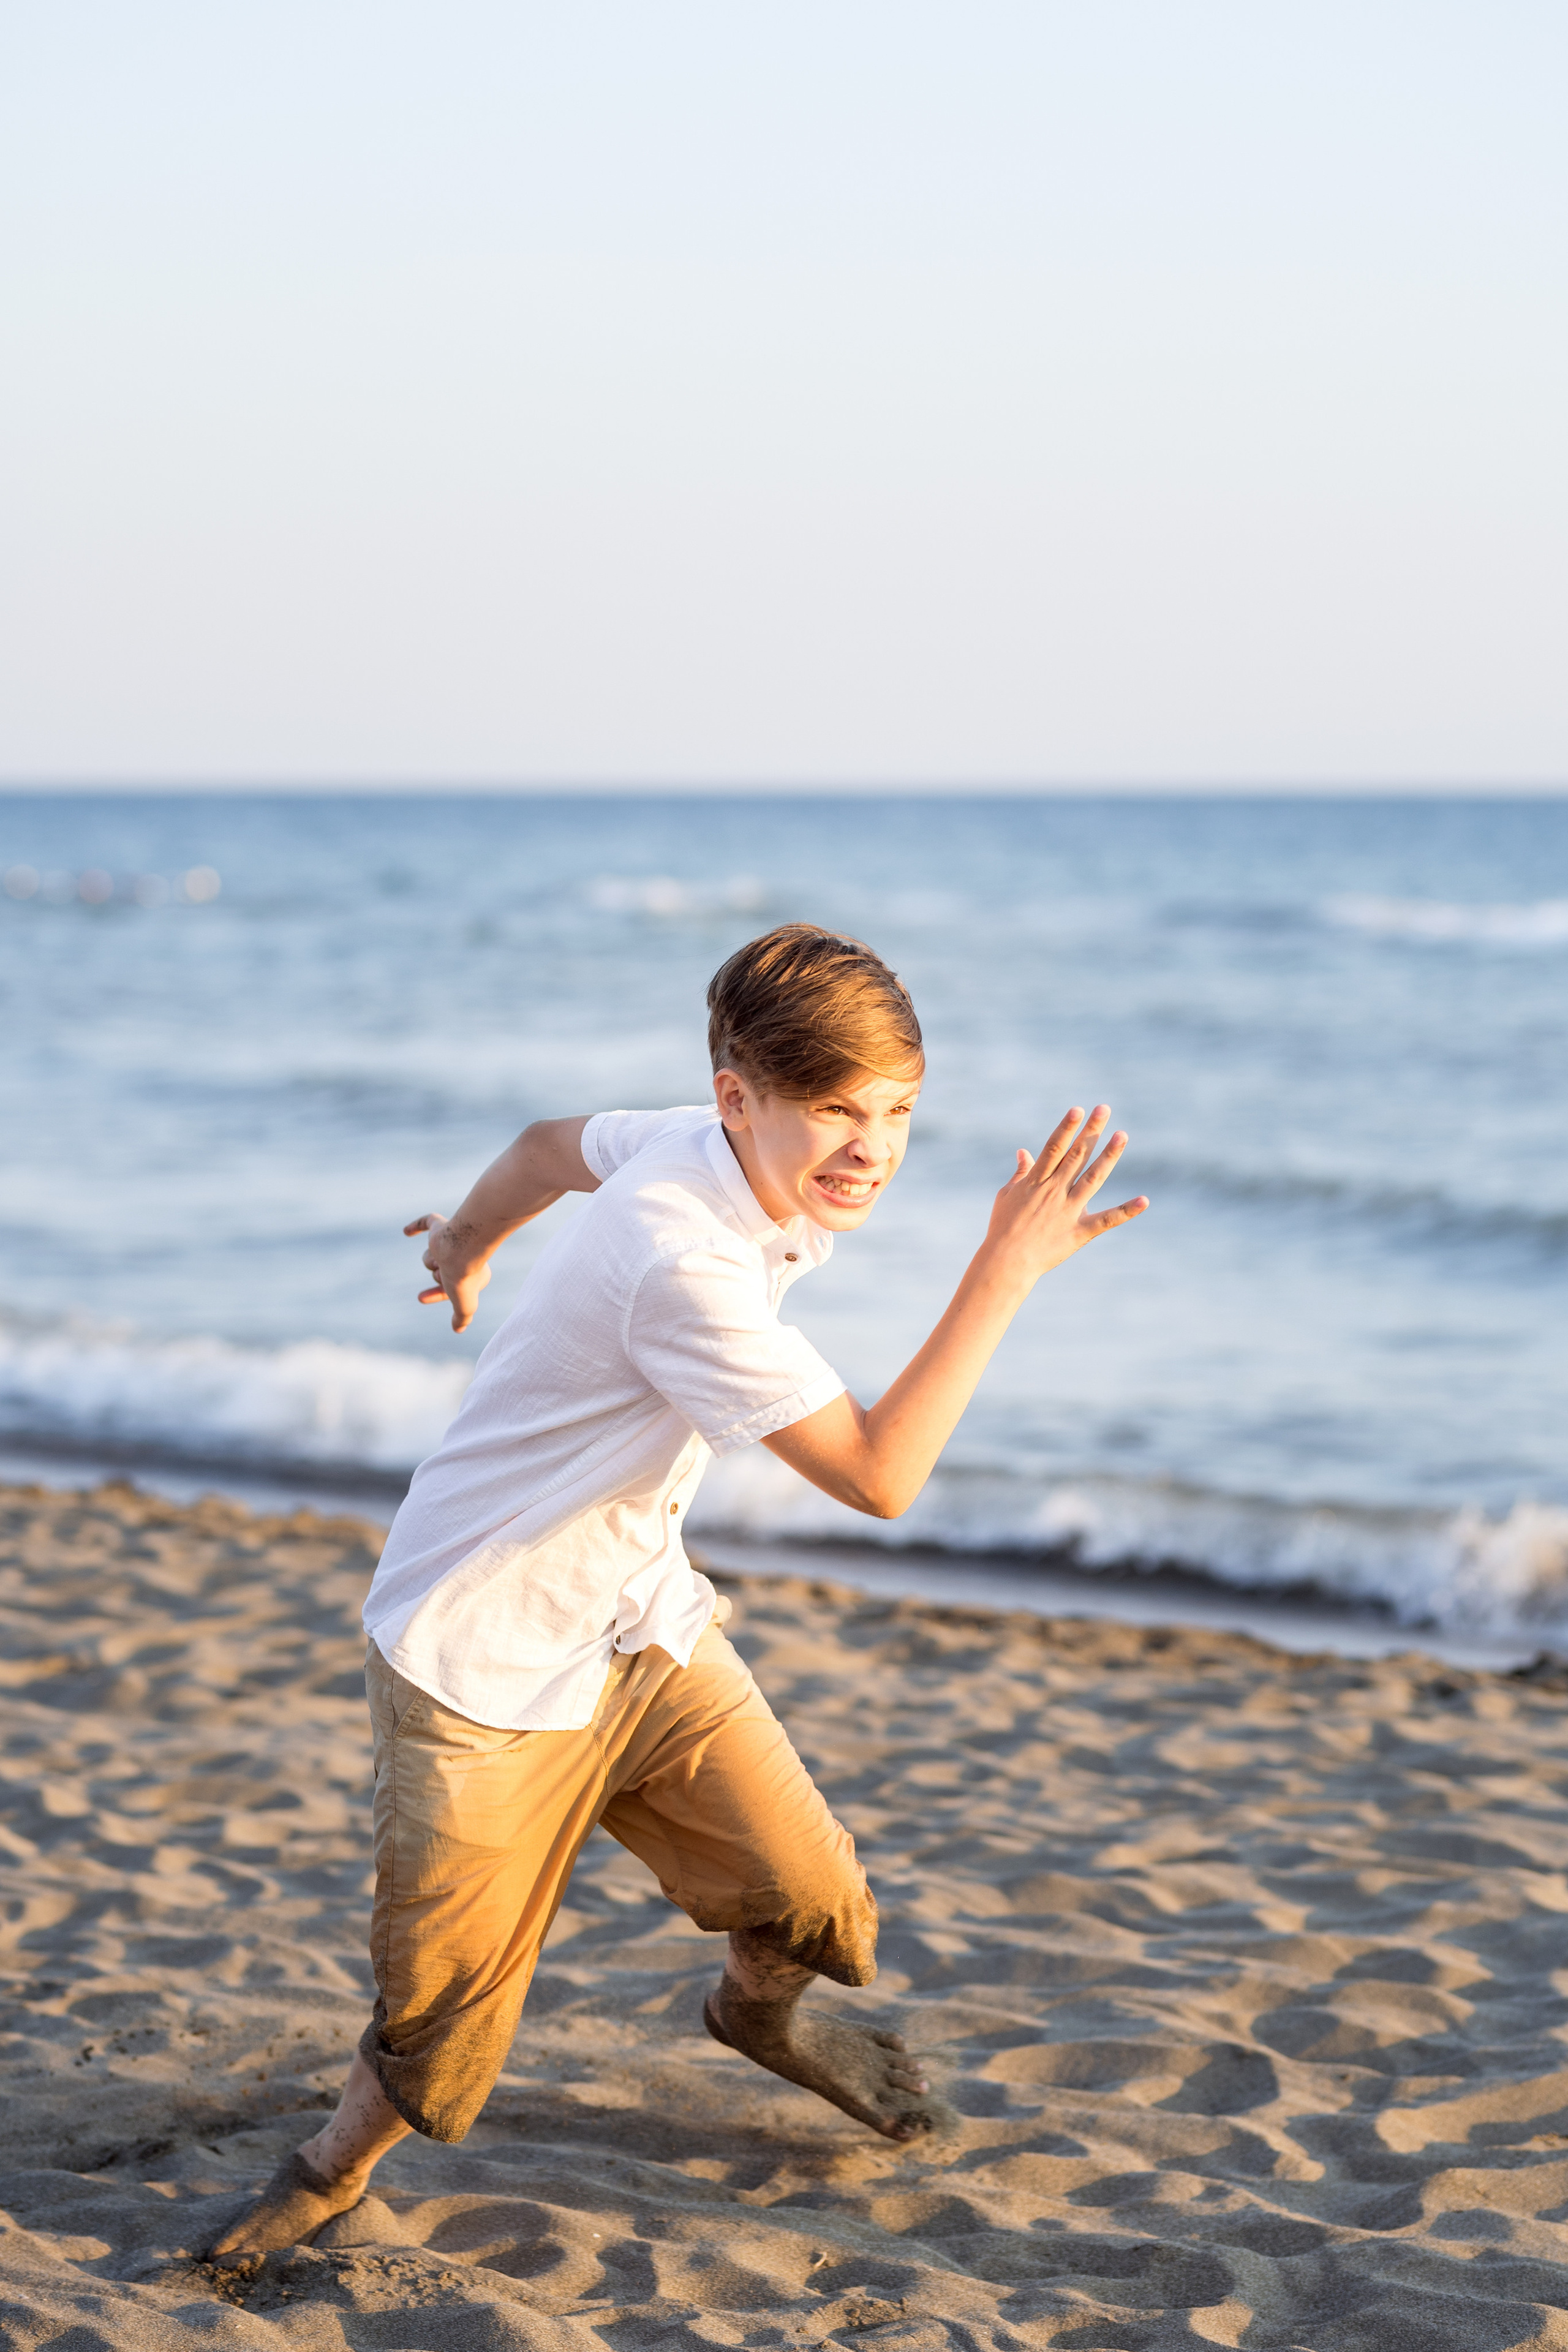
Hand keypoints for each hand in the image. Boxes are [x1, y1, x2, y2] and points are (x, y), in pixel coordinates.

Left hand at [405, 1212, 492, 1333]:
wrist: (461, 1249)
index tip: (420, 1298)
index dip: (435, 1294)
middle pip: (438, 1272)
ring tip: (441, 1256)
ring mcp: (451, 1241)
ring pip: (430, 1256)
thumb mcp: (465, 1305)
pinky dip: (417, 1227)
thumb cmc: (464, 1277)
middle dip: (437, 1275)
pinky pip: (427, 1223)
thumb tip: (458, 1329)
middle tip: (445, 1272)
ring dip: (431, 1259)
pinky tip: (406, 1232)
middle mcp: (463, 1256)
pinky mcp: (441, 1227)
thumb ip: (462, 1317)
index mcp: (474, 1273)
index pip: (449, 1288)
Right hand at [981, 1106, 1147, 1291]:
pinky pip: (1107, 1220)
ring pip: (1093, 1178)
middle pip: (1076, 1155)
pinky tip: (1144, 1200)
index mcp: (1036, 1181)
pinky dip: (1126, 1211)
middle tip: (1104, 1109)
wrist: (1006, 1261)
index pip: (1054, 1148)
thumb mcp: (1006, 1195)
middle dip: (1091, 1131)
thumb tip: (1023, 1151)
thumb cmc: (1002, 1227)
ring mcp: (1068, 1210)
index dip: (1067, 1127)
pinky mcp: (1080, 1231)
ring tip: (1122, 1135)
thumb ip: (1020, 1173)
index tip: (1078, 1110)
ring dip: (1109, 1156)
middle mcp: (1054, 1191)